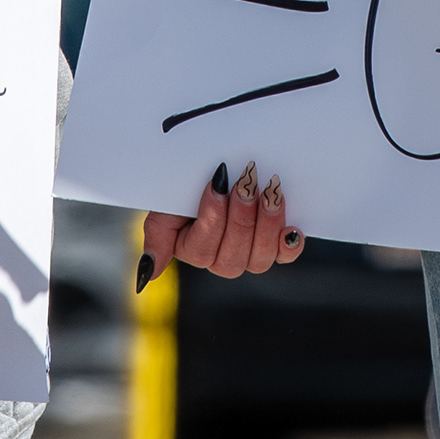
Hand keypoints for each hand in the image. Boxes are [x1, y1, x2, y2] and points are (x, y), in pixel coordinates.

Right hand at [140, 162, 302, 287]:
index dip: (212, 219)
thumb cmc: (189, 185)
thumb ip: (158, 237)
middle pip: (233, 257)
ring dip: (266, 224)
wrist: (220, 163)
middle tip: (246, 184)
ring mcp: (252, 253)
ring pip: (260, 257)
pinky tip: (292, 228)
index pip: (203, 251)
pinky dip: (289, 244)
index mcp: (196, 252)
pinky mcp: (277, 244)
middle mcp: (224, 259)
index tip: (216, 185)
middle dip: (241, 219)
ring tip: (270, 192)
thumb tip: (148, 275)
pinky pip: (285, 254)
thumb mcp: (166, 206)